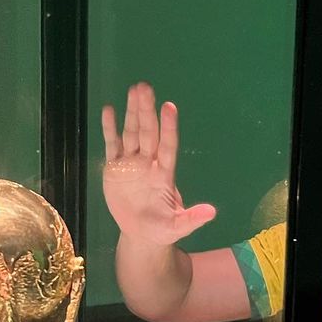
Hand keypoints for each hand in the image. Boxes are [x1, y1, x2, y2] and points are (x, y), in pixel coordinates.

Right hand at [101, 82, 215, 244]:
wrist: (140, 234)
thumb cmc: (161, 229)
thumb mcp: (177, 227)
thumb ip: (192, 219)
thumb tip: (212, 212)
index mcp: (164, 173)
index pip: (167, 146)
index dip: (168, 127)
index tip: (169, 107)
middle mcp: (149, 162)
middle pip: (148, 132)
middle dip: (146, 110)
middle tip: (144, 87)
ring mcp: (131, 163)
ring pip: (131, 132)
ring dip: (131, 112)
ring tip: (133, 89)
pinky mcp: (115, 167)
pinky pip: (112, 144)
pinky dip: (109, 128)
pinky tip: (109, 110)